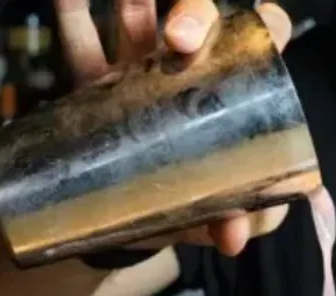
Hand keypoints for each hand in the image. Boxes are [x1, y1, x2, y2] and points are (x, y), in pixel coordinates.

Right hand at [54, 0, 293, 255]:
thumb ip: (246, 218)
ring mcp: (138, 66)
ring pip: (138, 13)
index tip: (263, 24)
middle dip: (192, 11)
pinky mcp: (93, 82)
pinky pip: (78, 40)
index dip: (265, 25)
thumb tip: (234, 234)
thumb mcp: (226, 212)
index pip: (258, 39)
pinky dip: (71, 11)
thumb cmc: (190, 204)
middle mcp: (188, 66)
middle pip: (197, 15)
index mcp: (230, 87)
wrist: (125, 223)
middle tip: (180, 38)